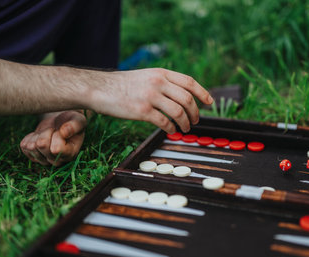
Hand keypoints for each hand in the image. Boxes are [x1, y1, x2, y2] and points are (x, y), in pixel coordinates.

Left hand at [20, 110, 86, 165]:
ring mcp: (43, 160)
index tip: (62, 131)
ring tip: (47, 132)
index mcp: (71, 154)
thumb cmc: (71, 121)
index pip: (56, 149)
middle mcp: (57, 161)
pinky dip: (30, 137)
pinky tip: (39, 135)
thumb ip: (75, 126)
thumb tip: (64, 132)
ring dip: (38, 135)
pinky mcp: (32, 156)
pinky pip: (24, 146)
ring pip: (32, 147)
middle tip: (54, 129)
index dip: (57, 136)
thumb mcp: (79, 120)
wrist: (60, 122)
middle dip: (46, 132)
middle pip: (42, 146)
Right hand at [88, 68, 213, 132]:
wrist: (99, 88)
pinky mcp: (141, 111)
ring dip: (185, 123)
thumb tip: (182, 97)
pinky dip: (171, 128)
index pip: (189, 82)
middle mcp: (157, 82)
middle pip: (187, 99)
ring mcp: (150, 96)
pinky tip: (171, 131)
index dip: (202, 93)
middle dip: (195, 112)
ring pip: (178, 112)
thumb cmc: (122, 85)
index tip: (209, 102)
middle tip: (196, 121)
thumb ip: (163, 83)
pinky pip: (164, 122)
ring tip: (185, 128)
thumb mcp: (146, 76)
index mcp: (160, 73)